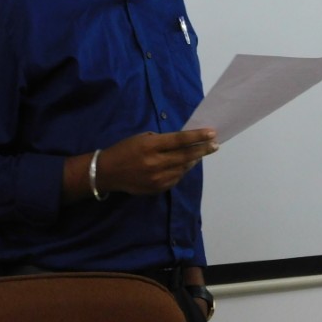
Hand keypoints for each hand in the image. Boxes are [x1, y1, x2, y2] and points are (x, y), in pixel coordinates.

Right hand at [96, 128, 218, 195]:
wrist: (107, 172)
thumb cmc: (125, 150)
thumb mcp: (142, 138)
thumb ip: (163, 141)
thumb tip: (185, 142)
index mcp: (150, 146)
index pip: (180, 140)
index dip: (198, 137)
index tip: (212, 133)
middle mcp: (155, 163)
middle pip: (186, 156)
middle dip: (203, 150)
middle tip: (215, 145)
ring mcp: (157, 178)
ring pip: (183, 168)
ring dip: (194, 160)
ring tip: (201, 153)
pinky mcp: (157, 189)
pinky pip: (176, 178)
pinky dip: (182, 170)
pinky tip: (185, 164)